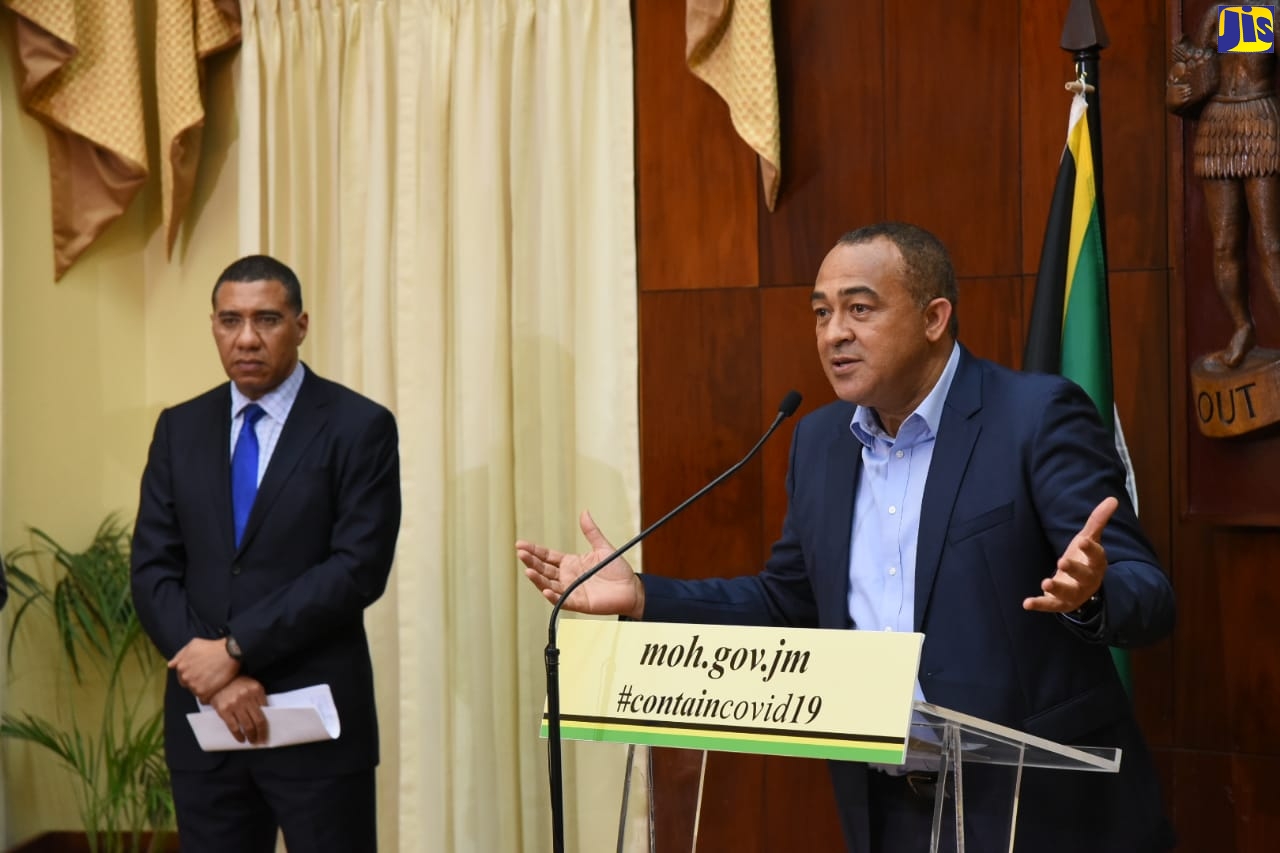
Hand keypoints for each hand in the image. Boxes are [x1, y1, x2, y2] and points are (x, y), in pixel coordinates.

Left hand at [169, 637, 238, 702]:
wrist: (230, 653)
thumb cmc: (213, 647)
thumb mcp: (194, 644)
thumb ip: (180, 655)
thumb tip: (171, 665)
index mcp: (181, 666)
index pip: (182, 677)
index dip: (192, 674)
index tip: (201, 672)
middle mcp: (185, 677)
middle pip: (188, 685)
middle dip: (196, 681)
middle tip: (208, 676)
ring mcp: (194, 685)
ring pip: (195, 692)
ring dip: (203, 688)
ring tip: (213, 680)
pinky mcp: (204, 693)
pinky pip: (203, 699)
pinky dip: (208, 696)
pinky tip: (215, 688)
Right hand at [209, 676, 268, 744]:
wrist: (216, 681)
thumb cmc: (236, 684)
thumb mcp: (251, 686)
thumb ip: (258, 698)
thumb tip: (265, 715)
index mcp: (256, 690)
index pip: (266, 710)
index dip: (268, 722)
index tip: (268, 731)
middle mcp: (247, 697)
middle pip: (258, 720)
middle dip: (261, 733)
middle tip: (262, 740)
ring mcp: (235, 704)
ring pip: (247, 725)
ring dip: (251, 736)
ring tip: (253, 741)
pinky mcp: (224, 711)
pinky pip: (234, 727)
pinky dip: (238, 736)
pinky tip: (241, 739)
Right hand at [517, 510, 644, 618]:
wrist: (632, 588)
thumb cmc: (617, 570)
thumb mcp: (603, 547)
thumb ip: (591, 532)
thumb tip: (584, 512)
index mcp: (571, 563)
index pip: (547, 556)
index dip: (534, 550)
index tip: (520, 544)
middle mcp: (567, 577)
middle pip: (544, 569)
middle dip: (531, 561)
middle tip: (520, 553)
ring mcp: (571, 590)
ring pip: (549, 584)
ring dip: (537, 578)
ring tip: (528, 570)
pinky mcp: (579, 603)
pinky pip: (563, 600)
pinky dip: (553, 596)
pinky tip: (545, 589)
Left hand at [1023, 496, 1116, 613]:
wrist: (1082, 589)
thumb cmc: (1084, 559)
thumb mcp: (1089, 540)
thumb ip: (1097, 521)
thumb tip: (1112, 499)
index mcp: (1096, 564)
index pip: (1096, 556)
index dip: (1090, 549)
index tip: (1083, 541)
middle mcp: (1088, 581)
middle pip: (1084, 575)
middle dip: (1074, 569)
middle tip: (1061, 561)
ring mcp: (1075, 594)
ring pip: (1068, 593)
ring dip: (1057, 588)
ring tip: (1045, 582)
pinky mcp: (1060, 603)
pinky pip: (1050, 605)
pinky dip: (1039, 604)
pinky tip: (1026, 603)